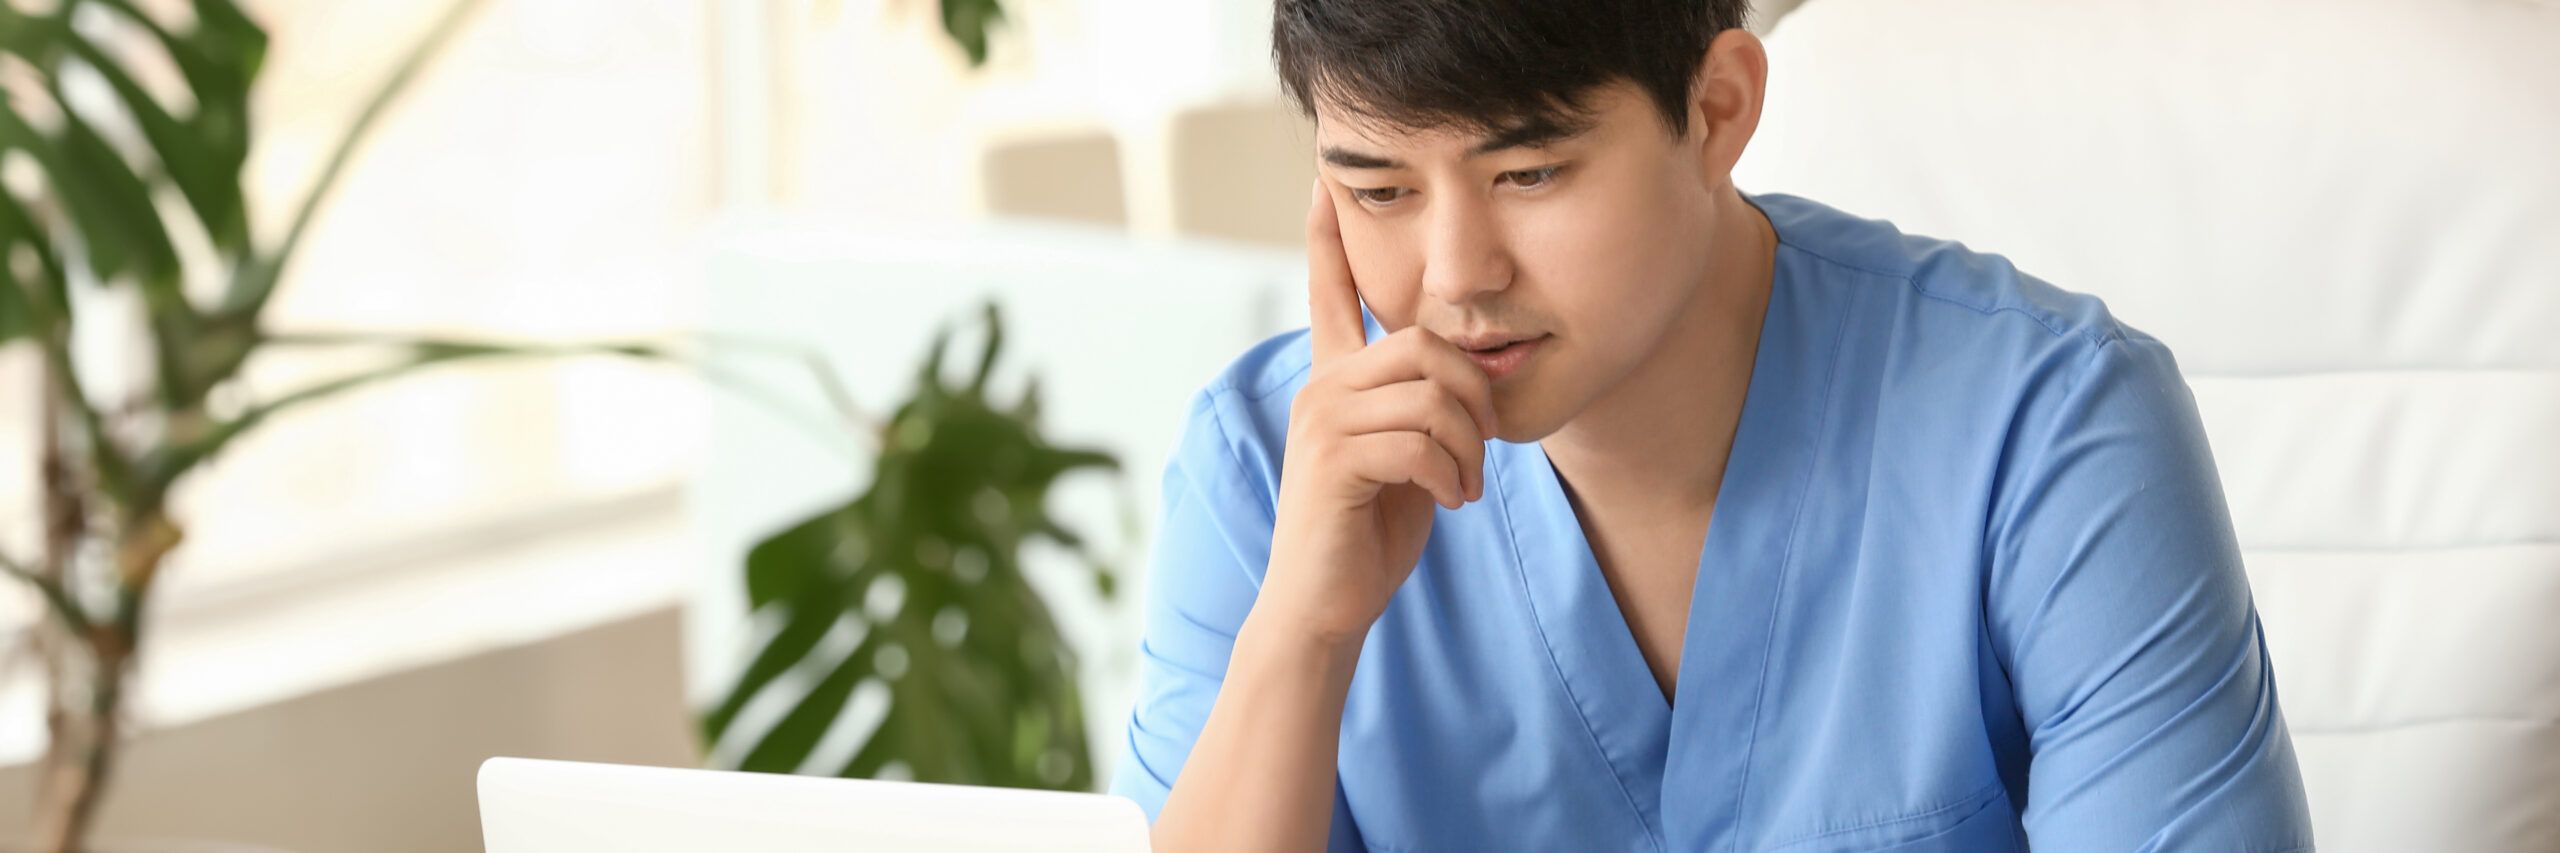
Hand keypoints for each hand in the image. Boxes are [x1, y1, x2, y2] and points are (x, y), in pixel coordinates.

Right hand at [1255, 180, 1497, 645]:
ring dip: (1468, 445)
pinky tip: (1448, 502)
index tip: (1323, 182)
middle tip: (1482, 446)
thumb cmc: (1369, 532)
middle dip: (1474, 392)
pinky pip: (1420, 441)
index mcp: (1333, 379)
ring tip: (1463, 483)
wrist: (1324, 605)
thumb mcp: (1407, 457)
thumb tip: (1474, 378)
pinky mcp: (1332, 461)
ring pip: (1431, 392)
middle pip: (1424, 342)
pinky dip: (1451, 474)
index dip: (1328, 237)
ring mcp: (1321, 421)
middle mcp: (1319, 388)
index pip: (1329, 291)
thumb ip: (1426, 409)